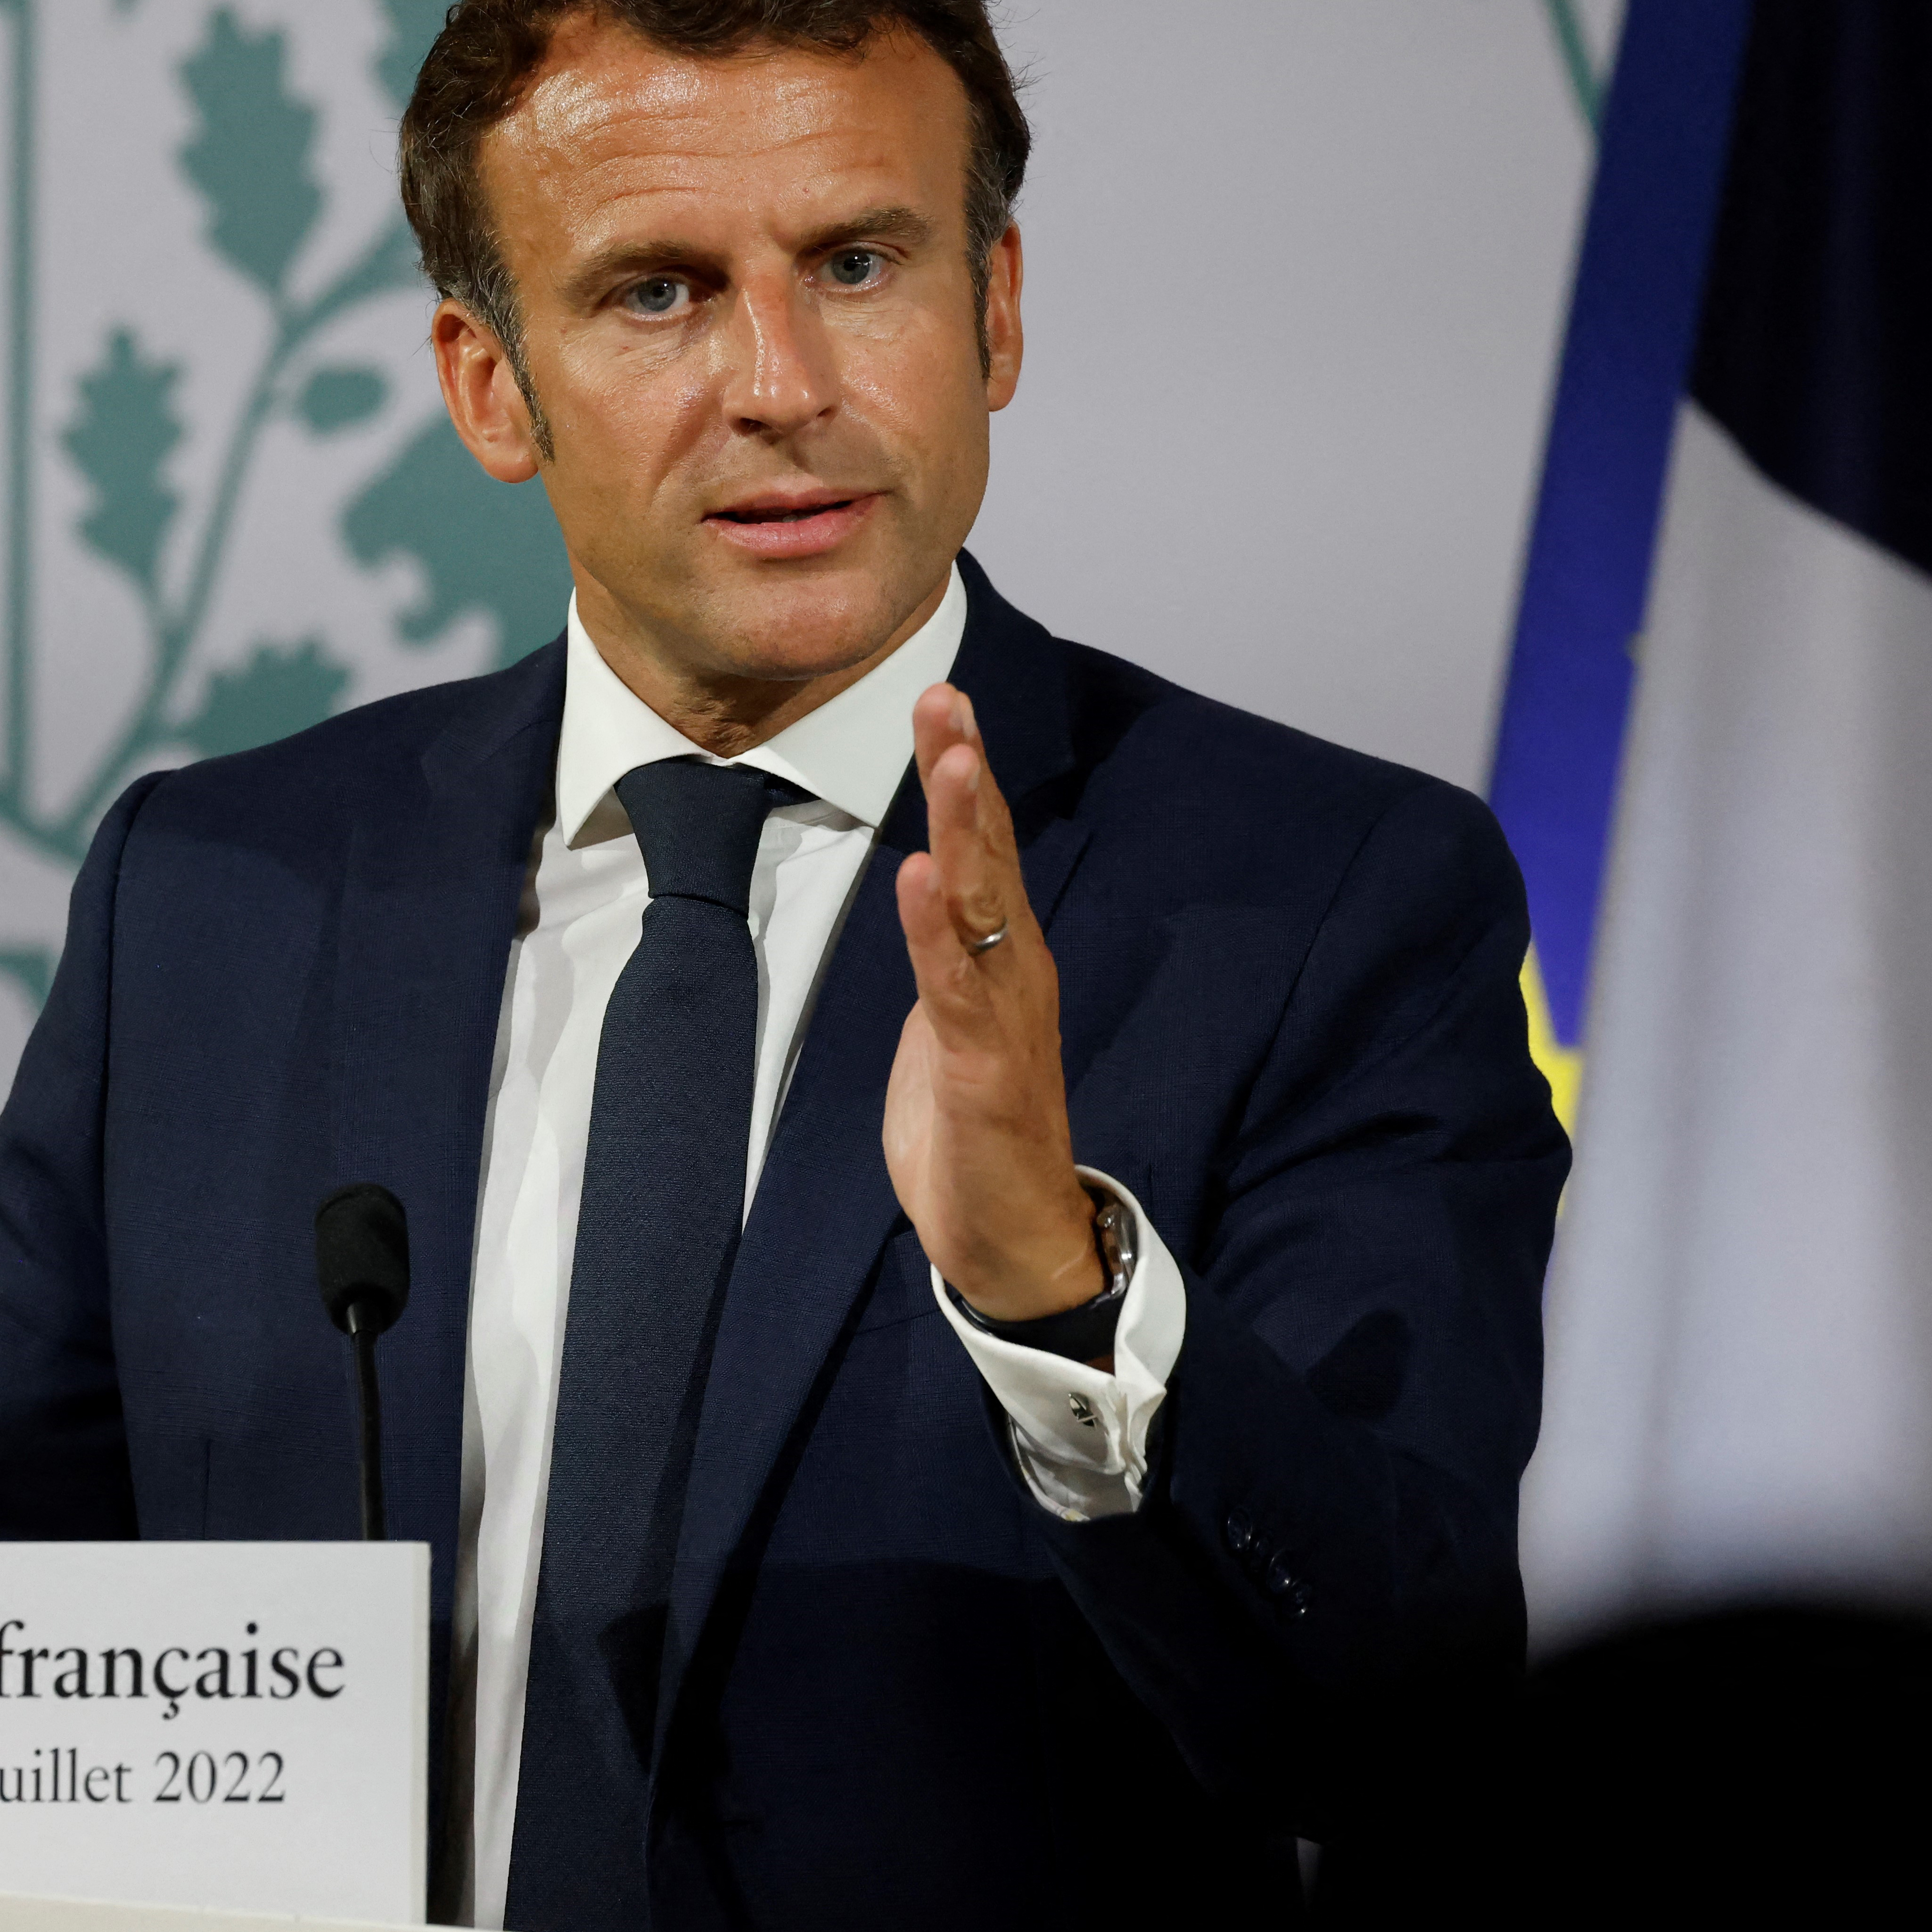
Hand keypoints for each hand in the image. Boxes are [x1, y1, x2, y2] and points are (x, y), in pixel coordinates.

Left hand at [883, 681, 1101, 1320]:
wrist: (1011, 1236)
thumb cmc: (977, 1128)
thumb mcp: (951, 1019)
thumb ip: (949, 955)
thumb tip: (933, 893)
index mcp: (1001, 957)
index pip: (981, 847)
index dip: (962, 772)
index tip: (942, 699)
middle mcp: (1012, 971)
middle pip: (988, 854)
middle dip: (965, 773)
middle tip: (946, 695)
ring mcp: (1002, 1017)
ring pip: (982, 905)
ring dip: (964, 830)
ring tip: (948, 760)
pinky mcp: (984, 1070)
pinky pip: (954, 988)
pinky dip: (936, 931)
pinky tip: (919, 877)